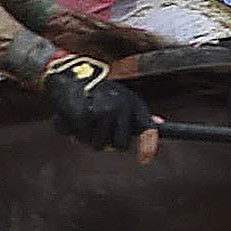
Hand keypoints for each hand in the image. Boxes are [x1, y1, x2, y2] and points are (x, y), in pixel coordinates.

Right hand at [41, 52, 157, 158]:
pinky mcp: (83, 115)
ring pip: (97, 145)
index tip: (144, 159)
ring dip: (86, 137)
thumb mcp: (124, 98)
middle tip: (97, 129)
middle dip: (106, 142)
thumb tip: (159, 122)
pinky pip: (79, 138)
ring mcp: (103, 111)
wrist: (72, 71)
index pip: (148, 129)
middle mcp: (122, 107)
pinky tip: (70, 115)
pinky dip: (71, 130)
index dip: (148, 147)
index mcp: (134, 104)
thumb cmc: (101, 91)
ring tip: (84, 118)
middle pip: (119, 146)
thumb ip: (139, 114)